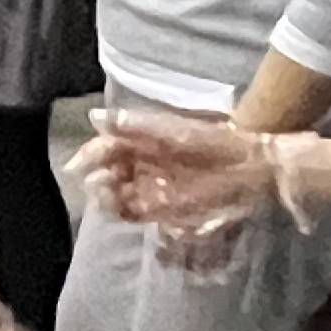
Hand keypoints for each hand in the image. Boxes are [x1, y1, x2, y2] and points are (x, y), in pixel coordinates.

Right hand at [76, 109, 266, 230]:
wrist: (253, 169)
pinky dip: (122, 211)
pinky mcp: (165, 210)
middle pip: (109, 172)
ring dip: (106, 196)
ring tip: (107, 195)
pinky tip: (119, 208)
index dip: (91, 154)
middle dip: (97, 178)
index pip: (108, 147)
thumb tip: (94, 117)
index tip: (78, 165)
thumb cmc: (214, 144)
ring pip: (117, 194)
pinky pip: (134, 212)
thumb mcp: (173, 131)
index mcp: (145, 141)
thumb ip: (135, 125)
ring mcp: (154, 188)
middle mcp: (145, 164)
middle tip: (96, 183)